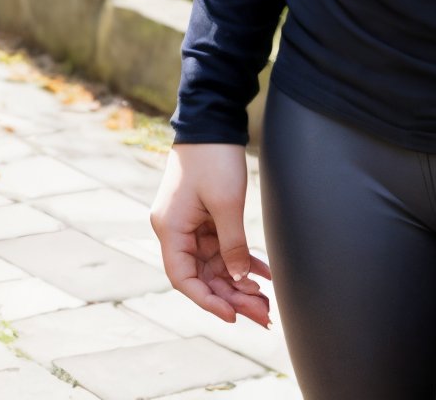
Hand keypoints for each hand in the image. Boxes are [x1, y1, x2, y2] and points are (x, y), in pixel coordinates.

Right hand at [149, 142, 271, 327]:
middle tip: (262, 315)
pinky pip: (222, 246)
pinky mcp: (204, 215)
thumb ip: (232, 244)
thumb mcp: (226, 203)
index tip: (232, 316)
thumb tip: (240, 277)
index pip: (184, 278)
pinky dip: (241, 259)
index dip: (207, 300)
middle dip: (231, 295)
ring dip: (239, 281)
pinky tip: (263, 273)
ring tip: (266, 302)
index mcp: (170, 229)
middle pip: (202, 275)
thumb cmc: (214, 157)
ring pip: (214, 264)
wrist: (213, 119)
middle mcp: (175, 230)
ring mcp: (190, 223)